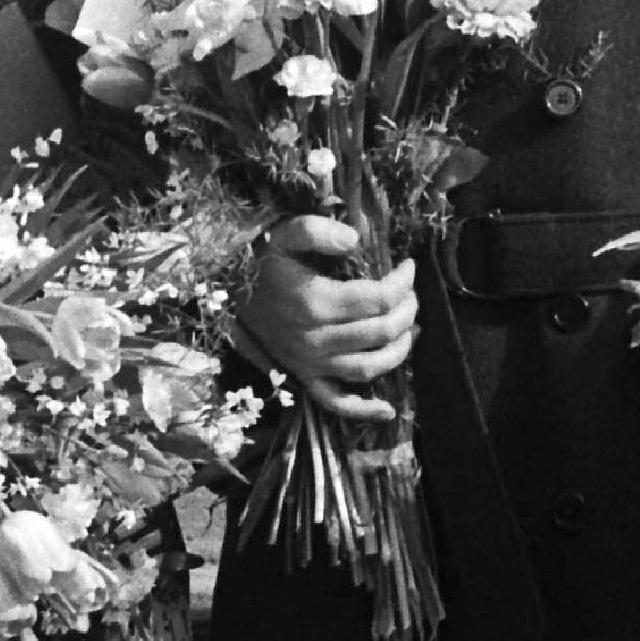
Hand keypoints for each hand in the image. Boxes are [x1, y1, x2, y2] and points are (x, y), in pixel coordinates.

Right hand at [241, 215, 419, 425]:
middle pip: (380, 331)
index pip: (379, 298)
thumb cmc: (263, 261)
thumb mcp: (284, 233)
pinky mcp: (303, 376)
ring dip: (399, 351)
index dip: (403, 282)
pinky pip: (335, 401)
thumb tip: (355, 240)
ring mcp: (309, 362)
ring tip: (410, 329)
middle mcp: (315, 337)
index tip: (408, 267)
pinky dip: (363, 410)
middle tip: (410, 295)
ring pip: (368, 367)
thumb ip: (316, 230)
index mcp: (314, 301)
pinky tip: (388, 409)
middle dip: (407, 311)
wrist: (229, 291)